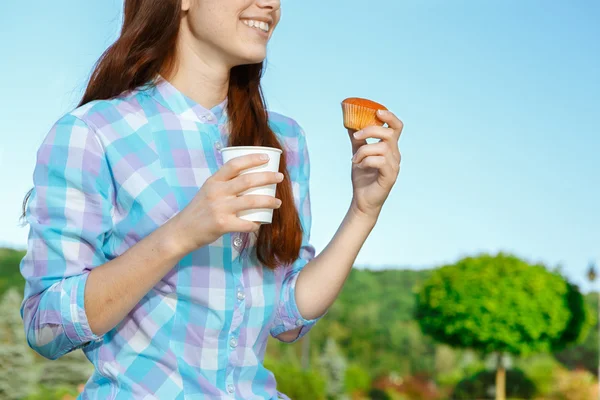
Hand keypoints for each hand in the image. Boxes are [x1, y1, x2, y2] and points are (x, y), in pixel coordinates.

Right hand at [169, 154, 284, 253]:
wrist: (182, 231)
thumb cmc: (199, 210)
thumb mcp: (208, 191)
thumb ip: (224, 184)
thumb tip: (250, 180)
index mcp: (214, 181)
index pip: (234, 164)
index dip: (252, 159)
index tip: (266, 157)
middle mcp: (217, 192)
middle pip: (247, 181)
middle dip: (268, 177)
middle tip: (280, 177)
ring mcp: (220, 208)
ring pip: (251, 201)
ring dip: (269, 201)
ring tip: (278, 202)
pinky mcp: (222, 225)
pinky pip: (246, 223)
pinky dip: (256, 224)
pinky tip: (261, 223)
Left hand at [348, 109, 403, 219]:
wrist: (362, 201)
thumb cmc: (363, 178)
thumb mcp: (358, 154)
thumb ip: (357, 139)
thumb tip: (350, 122)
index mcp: (390, 147)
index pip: (396, 127)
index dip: (389, 117)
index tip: (377, 111)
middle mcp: (395, 154)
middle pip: (389, 133)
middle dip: (370, 130)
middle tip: (356, 136)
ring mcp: (394, 166)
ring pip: (382, 147)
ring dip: (364, 151)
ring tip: (355, 160)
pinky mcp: (390, 176)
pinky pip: (380, 161)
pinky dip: (366, 161)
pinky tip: (359, 166)